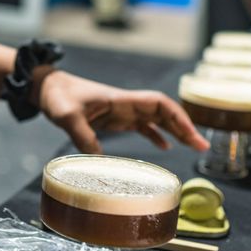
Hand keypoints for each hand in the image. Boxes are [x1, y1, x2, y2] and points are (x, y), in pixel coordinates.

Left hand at [37, 71, 209, 154]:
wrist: (47, 89)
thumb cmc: (57, 97)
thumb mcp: (67, 116)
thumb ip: (82, 136)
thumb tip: (99, 161)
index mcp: (121, 100)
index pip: (158, 103)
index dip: (177, 116)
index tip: (190, 133)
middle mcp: (126, 105)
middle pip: (164, 112)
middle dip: (185, 126)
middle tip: (202, 146)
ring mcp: (122, 112)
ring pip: (156, 119)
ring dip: (176, 131)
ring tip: (194, 147)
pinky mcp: (114, 119)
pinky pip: (142, 126)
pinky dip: (156, 135)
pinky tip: (165, 147)